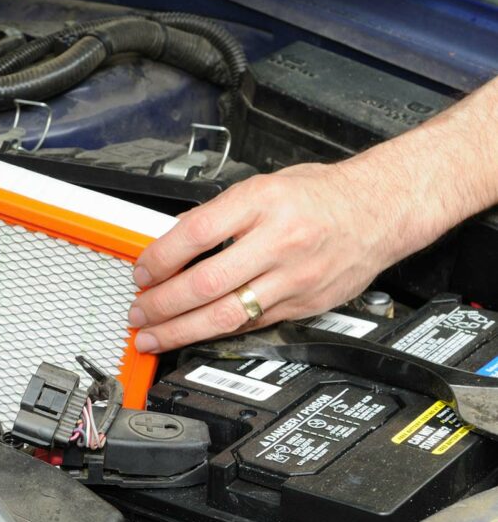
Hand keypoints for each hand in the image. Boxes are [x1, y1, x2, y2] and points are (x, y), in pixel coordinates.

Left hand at [127, 162, 404, 351]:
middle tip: (139, 311)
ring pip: (226, 314)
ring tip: (154, 335)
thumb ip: (220, 214)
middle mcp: (279, 241)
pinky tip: (195, 334)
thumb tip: (172, 242)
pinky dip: (217, 331)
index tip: (141, 271)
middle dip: (162, 304)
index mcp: (263, 202)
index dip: (159, 258)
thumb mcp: (264, 186)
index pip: (195, 234)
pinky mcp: (304, 304)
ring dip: (181, 329)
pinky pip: (251, 323)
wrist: (381, 210)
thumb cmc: (322, 195)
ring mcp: (294, 277)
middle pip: (206, 282)